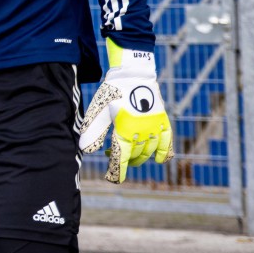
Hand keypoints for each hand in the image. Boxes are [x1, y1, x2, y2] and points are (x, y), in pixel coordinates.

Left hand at [79, 41, 172, 182]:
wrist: (132, 73)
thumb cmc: (111, 92)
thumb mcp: (98, 110)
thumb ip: (93, 131)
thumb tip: (85, 150)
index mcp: (124, 129)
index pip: (120, 158)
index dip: (116, 171)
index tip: (111, 178)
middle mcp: (142, 131)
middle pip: (134, 156)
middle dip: (124, 161)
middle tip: (113, 157)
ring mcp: (155, 127)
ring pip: (149, 151)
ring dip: (138, 157)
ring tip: (129, 155)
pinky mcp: (163, 121)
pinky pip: (167, 143)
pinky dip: (164, 153)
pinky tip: (160, 160)